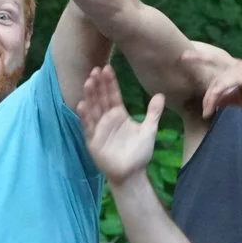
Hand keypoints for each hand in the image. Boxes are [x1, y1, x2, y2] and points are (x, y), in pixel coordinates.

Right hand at [73, 64, 163, 184]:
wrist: (132, 174)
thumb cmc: (139, 153)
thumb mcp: (149, 130)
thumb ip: (153, 113)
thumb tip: (160, 95)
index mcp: (119, 114)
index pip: (113, 95)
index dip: (110, 82)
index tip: (107, 68)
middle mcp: (106, 119)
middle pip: (101, 98)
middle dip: (98, 85)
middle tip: (96, 69)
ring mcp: (98, 129)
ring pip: (93, 109)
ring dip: (90, 96)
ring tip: (88, 82)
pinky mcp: (92, 141)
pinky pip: (87, 127)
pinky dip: (84, 116)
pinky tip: (81, 104)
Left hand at [199, 56, 241, 117]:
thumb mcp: (238, 98)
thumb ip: (224, 97)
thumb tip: (210, 101)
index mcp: (235, 68)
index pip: (214, 59)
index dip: (199, 56)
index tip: (182, 56)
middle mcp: (238, 65)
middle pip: (214, 68)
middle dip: (202, 79)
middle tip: (198, 99)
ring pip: (219, 79)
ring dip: (210, 96)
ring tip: (208, 110)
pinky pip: (228, 83)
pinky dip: (219, 93)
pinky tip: (213, 104)